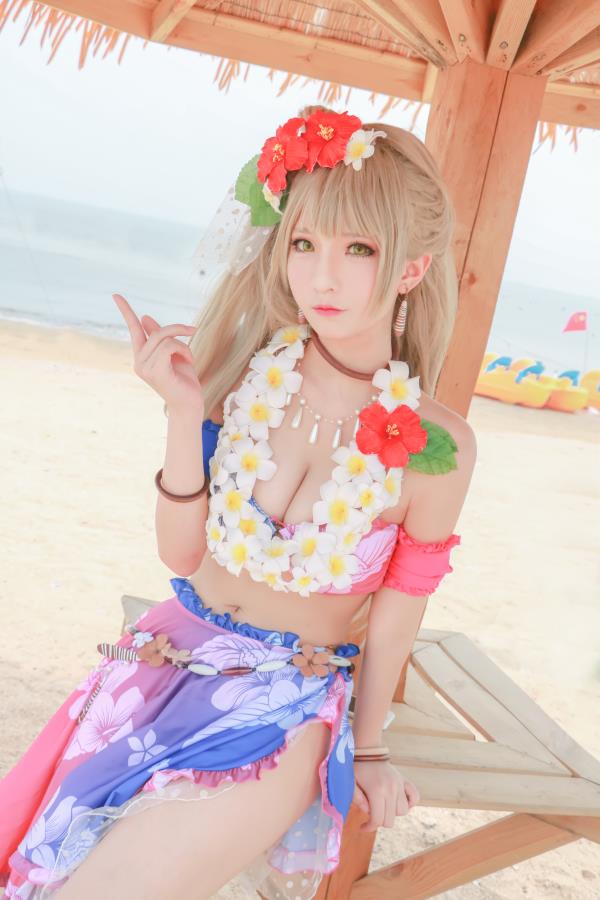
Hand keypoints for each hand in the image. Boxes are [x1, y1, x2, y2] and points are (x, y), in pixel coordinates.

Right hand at [112, 293, 203, 416]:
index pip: (133, 330)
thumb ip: (160, 337)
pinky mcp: (154, 371)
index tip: (116, 295)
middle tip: (193, 330)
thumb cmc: (184, 381)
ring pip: (165, 338)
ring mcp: (144, 367)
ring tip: (189, 358)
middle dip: (178, 329)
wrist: (190, 405)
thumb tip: (144, 317)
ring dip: (184, 344)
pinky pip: (169, 346)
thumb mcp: (174, 353)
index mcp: (142, 356)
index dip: (126, 311)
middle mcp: (139, 361)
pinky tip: (189, 362)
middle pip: (157, 331)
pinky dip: (183, 350)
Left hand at [352, 761, 419, 831]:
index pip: (378, 820)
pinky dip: (410, 803)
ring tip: (382, 805)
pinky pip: (415, 797)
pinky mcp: (405, 781)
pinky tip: (397, 802)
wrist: (368, 751)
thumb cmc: (357, 768)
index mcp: (376, 790)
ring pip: (403, 812)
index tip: (362, 827)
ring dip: (392, 813)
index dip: (370, 827)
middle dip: (379, 821)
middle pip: (390, 820)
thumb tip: (368, 812)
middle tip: (371, 813)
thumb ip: (357, 799)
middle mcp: (391, 789)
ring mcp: (400, 785)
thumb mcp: (350, 783)